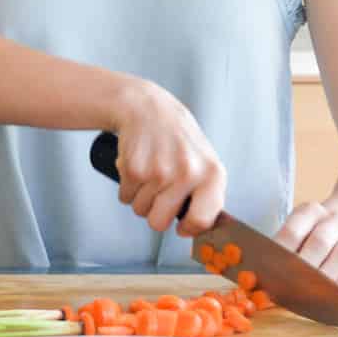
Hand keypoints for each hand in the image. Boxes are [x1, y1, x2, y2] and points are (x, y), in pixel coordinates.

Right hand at [109, 81, 224, 236]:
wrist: (147, 108)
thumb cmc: (177, 137)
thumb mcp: (204, 160)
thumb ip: (207, 193)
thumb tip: (201, 227)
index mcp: (212, 173)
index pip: (202, 220)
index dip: (189, 229)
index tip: (182, 227)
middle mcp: (188, 174)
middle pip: (159, 223)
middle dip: (154, 212)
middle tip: (159, 191)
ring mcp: (160, 172)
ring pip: (140, 210)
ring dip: (140, 196)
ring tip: (149, 172)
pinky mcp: (134, 170)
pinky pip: (125, 197)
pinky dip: (127, 187)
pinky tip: (137, 167)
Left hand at [273, 200, 337, 293]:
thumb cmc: (308, 235)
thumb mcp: (292, 231)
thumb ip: (277, 251)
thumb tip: (257, 277)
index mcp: (310, 211)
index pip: (293, 232)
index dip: (281, 255)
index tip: (268, 274)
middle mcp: (334, 220)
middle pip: (320, 242)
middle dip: (302, 269)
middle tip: (287, 288)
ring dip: (323, 278)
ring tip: (306, 294)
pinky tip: (327, 297)